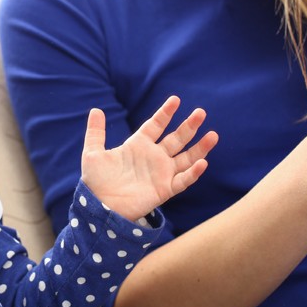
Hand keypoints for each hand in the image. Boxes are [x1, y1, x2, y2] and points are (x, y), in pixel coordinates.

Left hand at [80, 96, 217, 220]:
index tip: (175, 99)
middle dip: (189, 126)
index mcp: (138, 145)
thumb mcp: (93, 153)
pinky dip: (193, 173)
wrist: (98, 207)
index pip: (156, 125)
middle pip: (176, 138)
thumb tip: (96, 110)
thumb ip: (96, 132)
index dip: (166, 113)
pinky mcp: (164, 190)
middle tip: (201, 112)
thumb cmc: (96, 181)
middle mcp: (153, 157)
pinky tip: (202, 163)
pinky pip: (183, 180)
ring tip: (213, 135)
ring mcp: (161, 173)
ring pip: (186, 158)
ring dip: (200, 148)